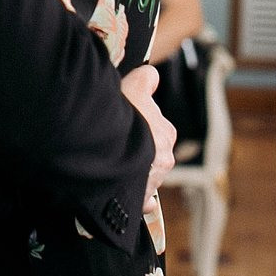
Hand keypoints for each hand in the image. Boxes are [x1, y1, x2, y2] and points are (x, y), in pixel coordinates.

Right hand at [120, 63, 177, 201]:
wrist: (109, 154)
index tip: (122, 118)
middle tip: (113, 139)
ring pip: (143, 172)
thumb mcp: (133, 85)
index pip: (154, 124)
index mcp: (166, 132)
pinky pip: (141, 199)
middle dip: (136, 146)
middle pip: (149, 149)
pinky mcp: (140, 199)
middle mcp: (165, 158)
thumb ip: (145, 79)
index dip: (136, 118)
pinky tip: (127, 192)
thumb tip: (151, 76)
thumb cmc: (121, 118)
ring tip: (110, 160)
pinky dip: (137, 197)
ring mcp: (153, 181)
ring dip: (132, 168)